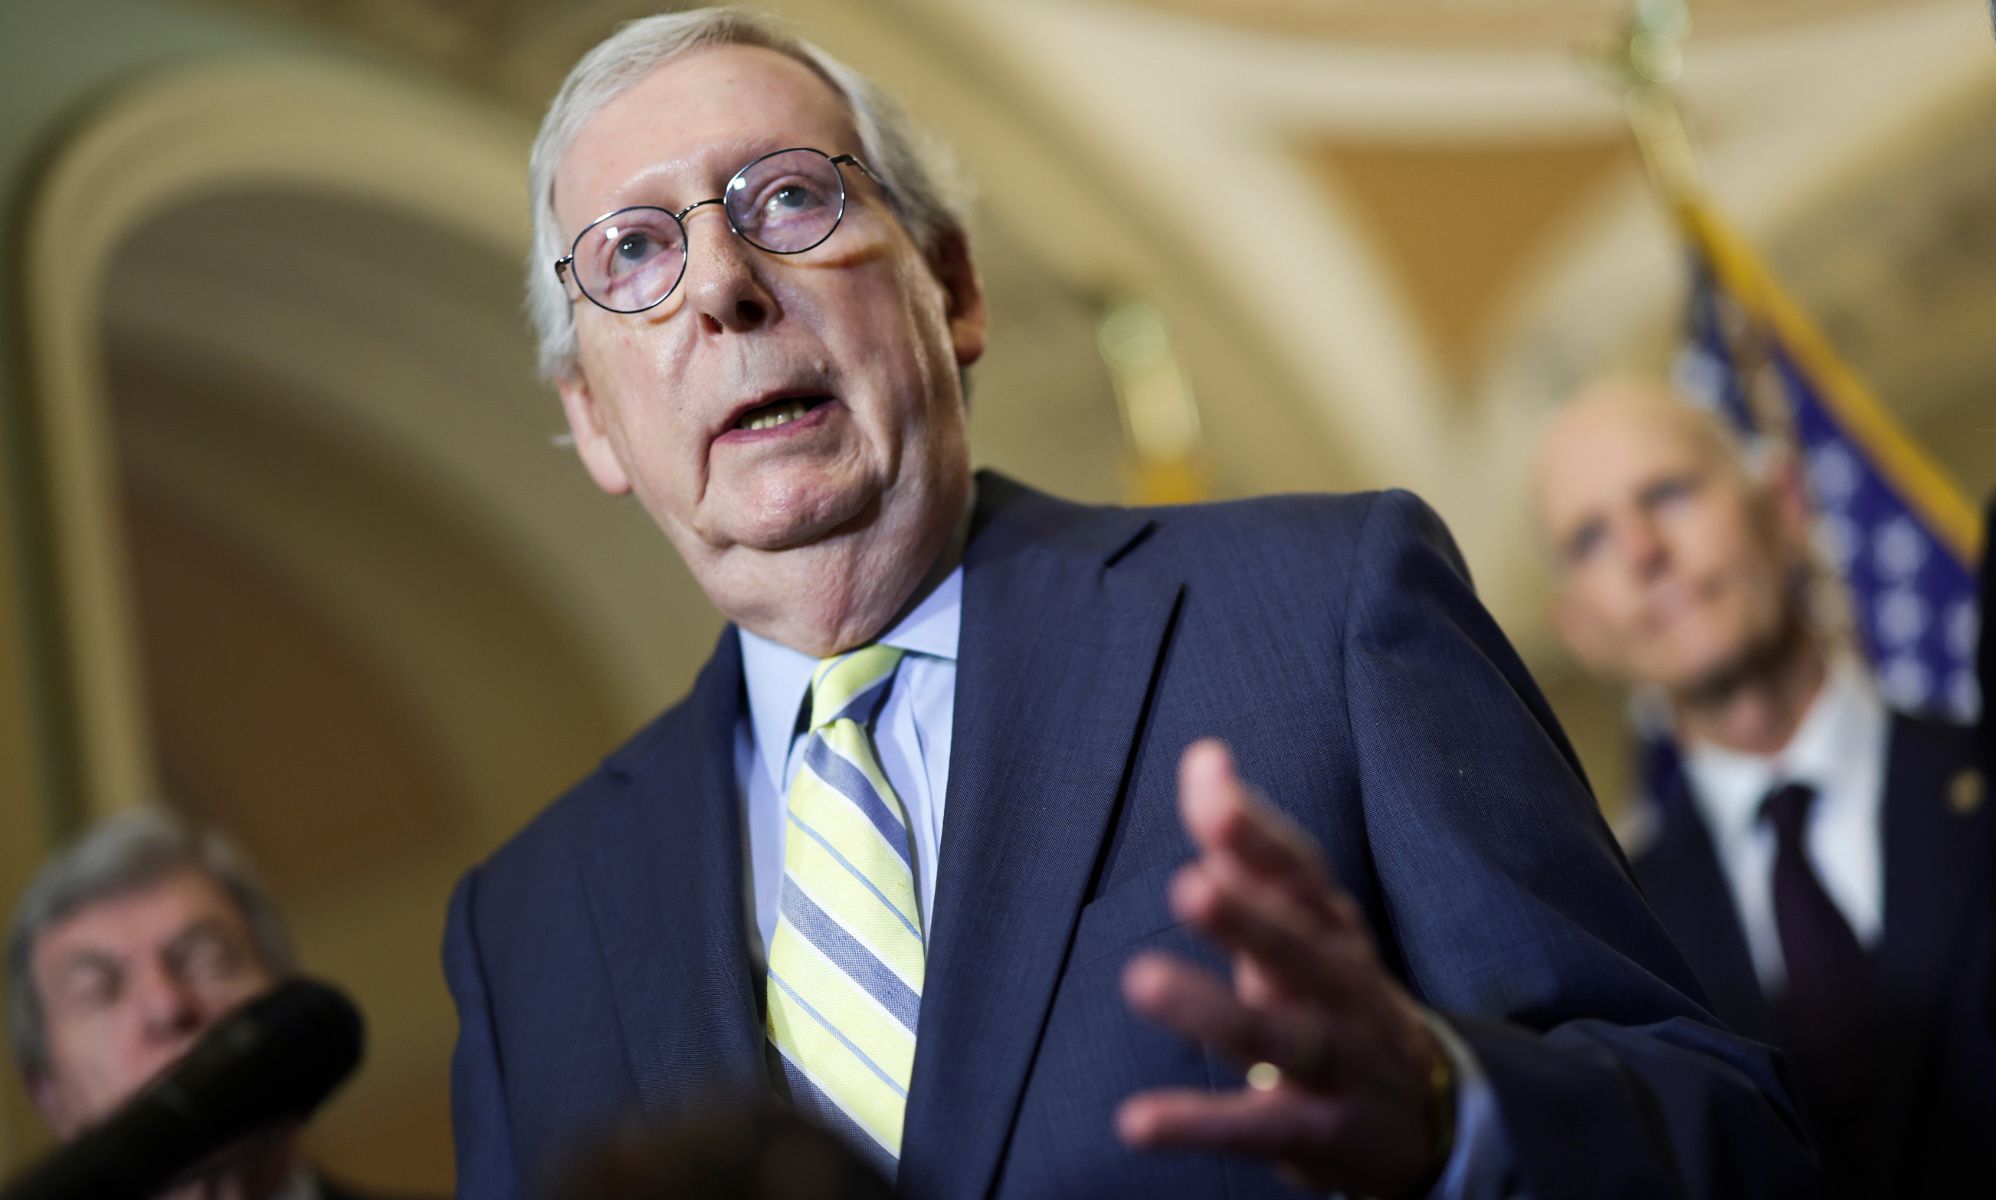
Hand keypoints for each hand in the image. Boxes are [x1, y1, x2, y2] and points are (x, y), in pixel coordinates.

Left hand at [1117, 740, 1453, 1196]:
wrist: (1424, 1115)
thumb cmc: (1334, 993)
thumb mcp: (1302, 918)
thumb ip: (1245, 844)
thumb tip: (1203, 756)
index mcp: (1331, 928)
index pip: (1300, 872)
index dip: (1257, 832)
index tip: (1212, 785)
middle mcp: (1338, 987)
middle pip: (1299, 948)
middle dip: (1250, 917)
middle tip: (1191, 885)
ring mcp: (1332, 1062)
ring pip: (1279, 1037)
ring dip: (1213, 1010)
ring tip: (1142, 982)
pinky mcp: (1314, 1134)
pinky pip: (1255, 1128)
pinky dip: (1198, 1123)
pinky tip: (1138, 1122)